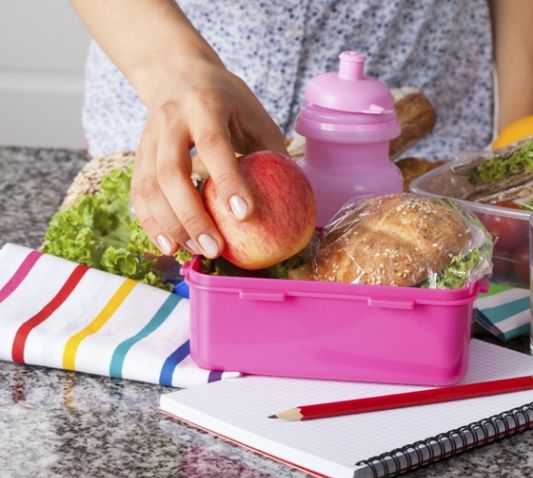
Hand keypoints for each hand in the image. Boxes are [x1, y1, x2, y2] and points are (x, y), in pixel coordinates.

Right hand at [130, 61, 286, 257]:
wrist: (176, 73)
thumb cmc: (228, 100)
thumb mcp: (255, 115)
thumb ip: (272, 153)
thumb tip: (296, 200)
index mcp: (205, 105)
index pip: (214, 145)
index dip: (229, 181)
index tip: (245, 216)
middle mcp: (170, 119)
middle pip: (171, 172)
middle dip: (192, 216)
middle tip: (215, 248)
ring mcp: (148, 137)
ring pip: (149, 186)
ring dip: (170, 225)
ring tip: (195, 252)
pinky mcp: (139, 154)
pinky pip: (138, 193)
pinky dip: (151, 223)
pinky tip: (170, 245)